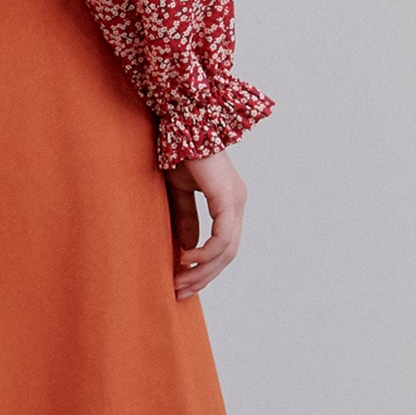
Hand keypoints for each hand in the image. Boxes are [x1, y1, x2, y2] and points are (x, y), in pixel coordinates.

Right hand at [165, 150, 245, 298]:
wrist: (182, 124)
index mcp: (228, 202)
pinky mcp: (227, 198)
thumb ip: (185, 218)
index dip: (205, 267)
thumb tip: (186, 248)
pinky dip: (205, 253)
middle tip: (180, 291)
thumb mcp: (178, 193)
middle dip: (204, 276)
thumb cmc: (179, 153)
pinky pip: (222, 237)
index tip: (183, 283)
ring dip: (203, 270)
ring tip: (180, 281)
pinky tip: (186, 258)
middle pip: (227, 254)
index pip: (223, 246)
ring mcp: (235, 201)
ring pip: (227, 250)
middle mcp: (237, 203)